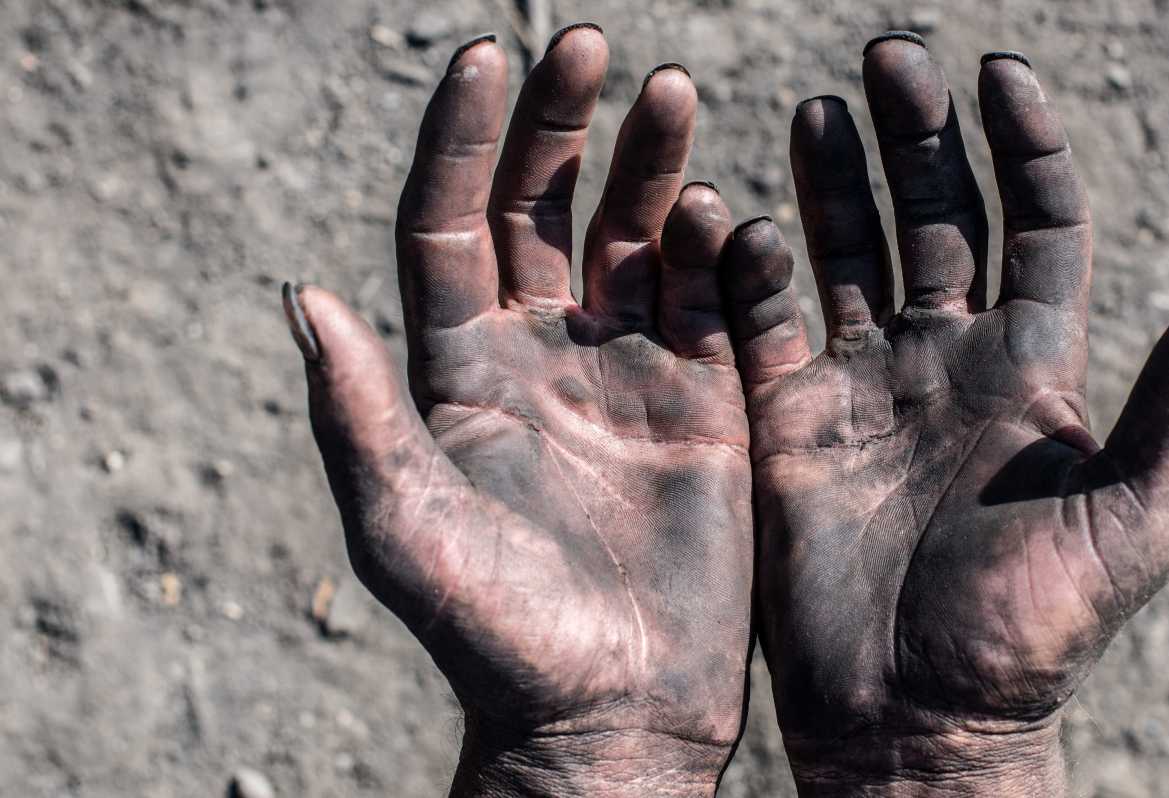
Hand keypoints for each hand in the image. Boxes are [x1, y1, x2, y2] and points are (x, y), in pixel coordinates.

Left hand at [283, 28, 751, 796]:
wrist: (614, 709)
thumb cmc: (497, 633)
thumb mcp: (406, 526)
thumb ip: (355, 413)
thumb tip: (298, 292)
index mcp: (461, 369)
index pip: (451, 223)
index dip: (464, 139)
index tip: (486, 57)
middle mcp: (542, 354)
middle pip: (546, 209)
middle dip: (564, 126)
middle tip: (592, 46)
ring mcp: (629, 373)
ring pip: (636, 239)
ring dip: (651, 165)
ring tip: (670, 91)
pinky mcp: (706, 403)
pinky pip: (713, 302)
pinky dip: (721, 251)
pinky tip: (726, 213)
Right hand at [719, 33, 1168, 794]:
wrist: (917, 718)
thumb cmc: (1032, 633)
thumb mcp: (1130, 521)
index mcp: (1033, 369)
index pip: (1036, 226)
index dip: (1024, 146)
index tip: (999, 72)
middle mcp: (947, 361)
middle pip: (937, 218)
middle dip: (916, 136)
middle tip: (889, 57)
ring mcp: (864, 387)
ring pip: (849, 254)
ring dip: (834, 181)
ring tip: (822, 106)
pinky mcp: (790, 423)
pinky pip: (766, 323)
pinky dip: (751, 268)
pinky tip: (739, 214)